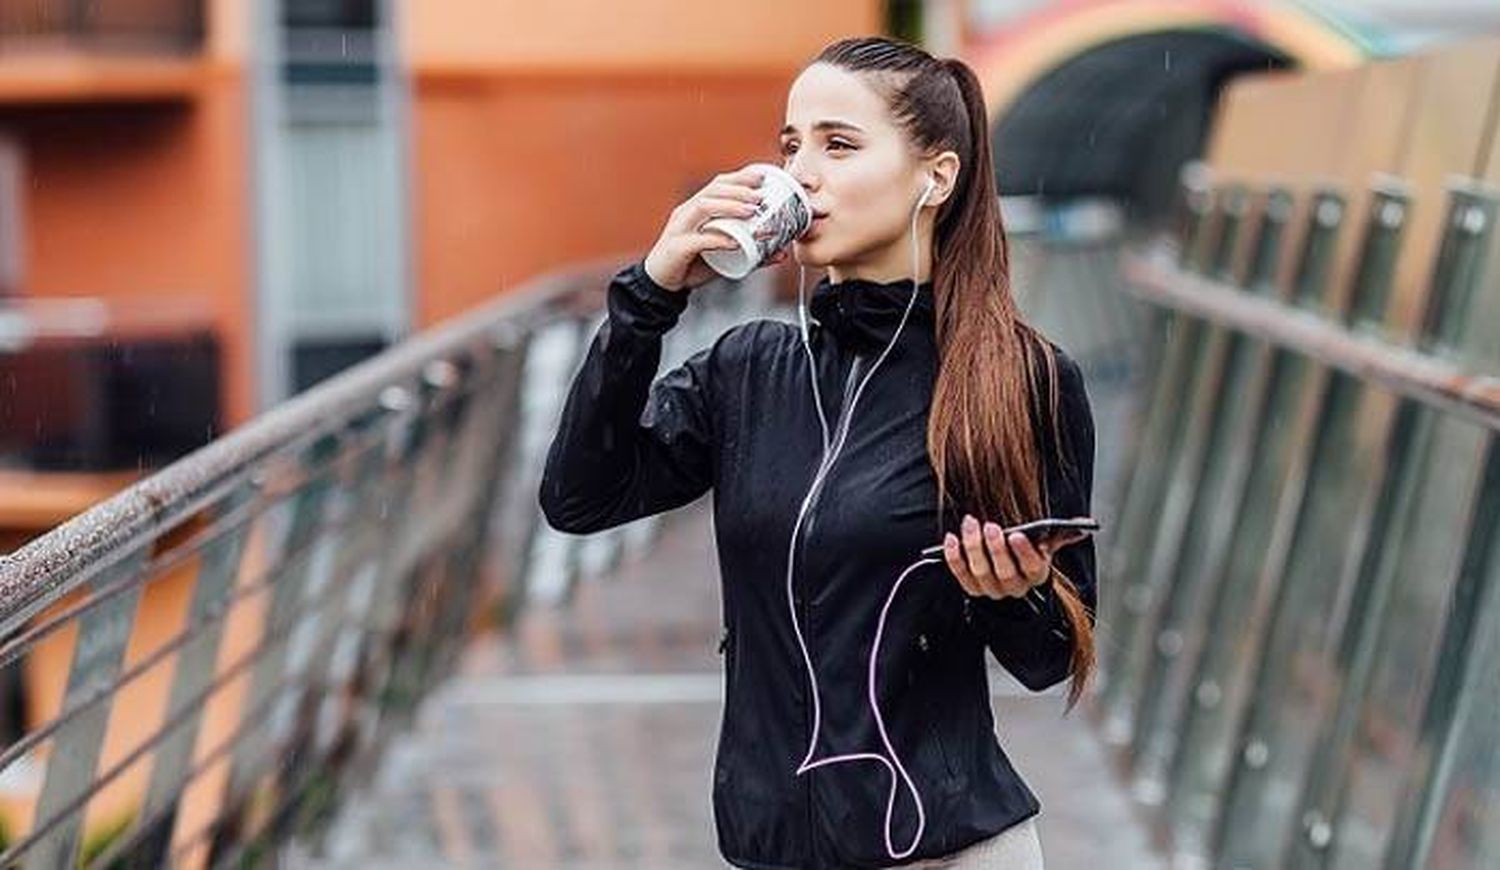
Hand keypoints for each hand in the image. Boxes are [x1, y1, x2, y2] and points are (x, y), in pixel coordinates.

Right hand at [643, 166, 768, 291]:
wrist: (664, 284)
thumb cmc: (693, 264)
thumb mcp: (726, 256)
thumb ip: (752, 253)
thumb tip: (781, 252)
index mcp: (698, 208)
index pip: (719, 184)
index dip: (740, 177)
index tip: (763, 177)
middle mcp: (687, 212)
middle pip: (712, 190)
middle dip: (739, 188)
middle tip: (761, 196)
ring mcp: (679, 228)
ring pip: (703, 207)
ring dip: (729, 206)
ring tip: (751, 211)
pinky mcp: (676, 248)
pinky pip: (697, 240)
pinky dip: (717, 239)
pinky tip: (734, 242)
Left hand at [941, 514, 1084, 599]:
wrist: (1010, 578)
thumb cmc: (1027, 556)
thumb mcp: (1046, 546)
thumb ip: (1061, 535)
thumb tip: (1083, 526)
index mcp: (1037, 577)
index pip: (1033, 568)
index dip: (1024, 553)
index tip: (1017, 535)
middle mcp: (1014, 588)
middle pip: (1004, 572)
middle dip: (996, 549)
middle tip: (991, 526)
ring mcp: (991, 590)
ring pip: (981, 573)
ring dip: (973, 547)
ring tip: (971, 523)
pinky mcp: (972, 588)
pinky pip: (961, 574)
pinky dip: (954, 557)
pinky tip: (951, 538)